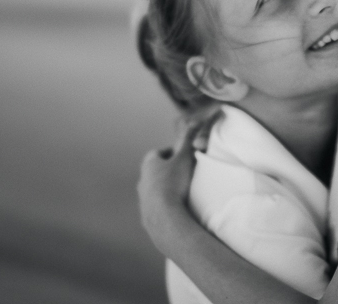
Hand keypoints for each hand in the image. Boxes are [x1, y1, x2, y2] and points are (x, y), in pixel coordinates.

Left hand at [137, 116, 206, 255]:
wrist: (164, 217)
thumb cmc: (174, 183)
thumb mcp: (184, 157)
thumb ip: (189, 139)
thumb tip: (195, 119)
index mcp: (149, 164)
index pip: (158, 153)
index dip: (171, 153)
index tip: (182, 156)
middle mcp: (142, 180)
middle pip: (156, 172)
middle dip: (168, 172)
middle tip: (185, 174)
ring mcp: (143, 199)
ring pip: (155, 190)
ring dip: (166, 189)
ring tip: (183, 193)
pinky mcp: (147, 216)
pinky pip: (157, 207)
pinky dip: (166, 206)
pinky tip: (178, 209)